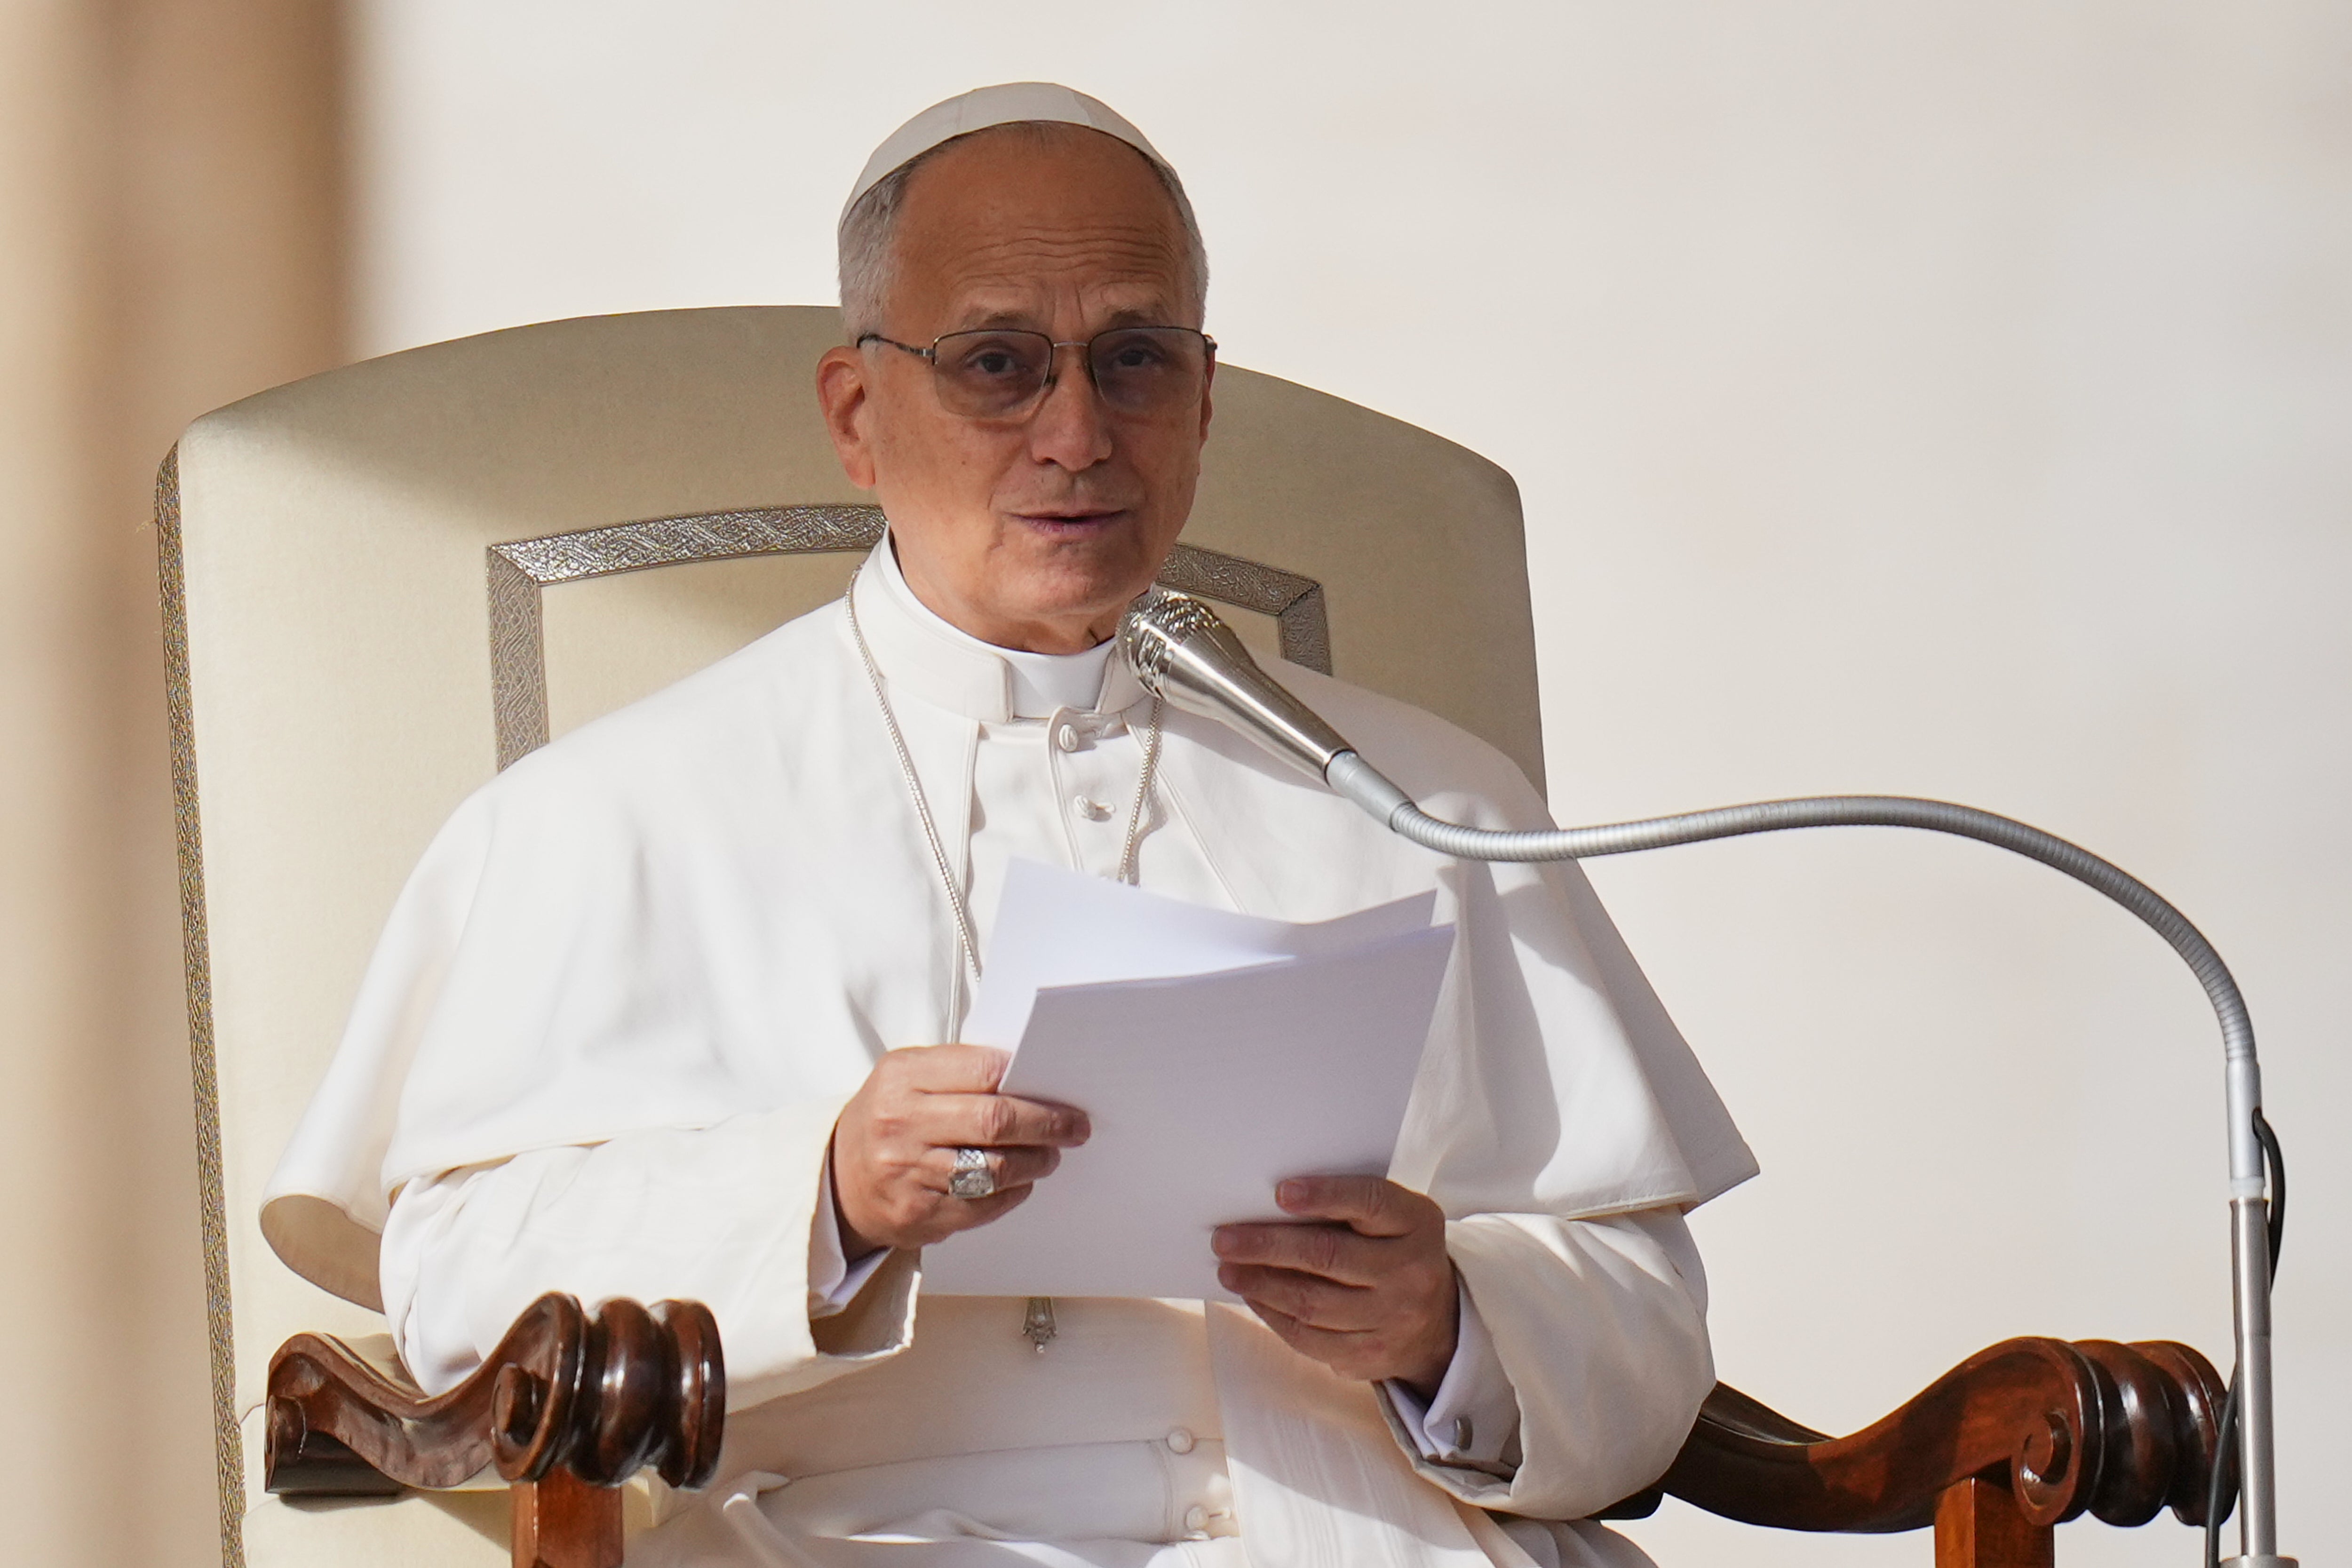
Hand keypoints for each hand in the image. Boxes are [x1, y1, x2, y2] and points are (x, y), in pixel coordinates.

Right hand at [830, 1045, 1090, 1252]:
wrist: (838, 1180)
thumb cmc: (888, 1118)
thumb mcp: (907, 1077)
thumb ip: (960, 1070)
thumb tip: (1029, 1076)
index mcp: (902, 1077)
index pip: (982, 1070)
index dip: (1028, 1079)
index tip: (1058, 1088)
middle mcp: (902, 1123)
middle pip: (995, 1121)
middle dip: (1046, 1124)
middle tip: (1075, 1127)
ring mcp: (909, 1173)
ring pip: (995, 1169)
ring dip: (1035, 1162)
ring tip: (1050, 1155)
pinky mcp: (919, 1214)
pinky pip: (984, 1205)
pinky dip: (1013, 1193)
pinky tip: (1021, 1182)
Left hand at [1212, 1176, 1458, 1393]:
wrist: (1437, 1323)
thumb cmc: (1395, 1250)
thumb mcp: (1393, 1218)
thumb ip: (1349, 1206)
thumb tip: (1270, 1204)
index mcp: (1416, 1223)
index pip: (1369, 1202)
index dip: (1324, 1195)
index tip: (1279, 1193)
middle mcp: (1410, 1271)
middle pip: (1329, 1255)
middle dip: (1268, 1246)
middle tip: (1224, 1238)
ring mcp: (1392, 1318)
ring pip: (1312, 1302)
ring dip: (1261, 1284)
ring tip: (1228, 1268)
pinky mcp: (1369, 1354)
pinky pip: (1309, 1338)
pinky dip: (1273, 1315)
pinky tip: (1252, 1295)